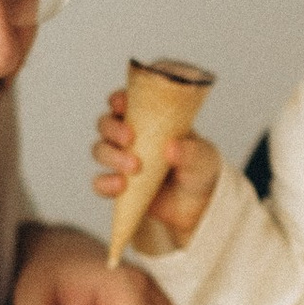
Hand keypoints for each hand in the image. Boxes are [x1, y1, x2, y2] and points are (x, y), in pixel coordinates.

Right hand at [92, 92, 221, 254]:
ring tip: (134, 167)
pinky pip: (100, 183)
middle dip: (112, 129)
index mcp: (148, 119)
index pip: (124, 102)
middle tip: (130, 139)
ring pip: (100, 150)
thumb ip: (191, 152)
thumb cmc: (199, 169)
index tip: (121, 104)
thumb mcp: (203, 158)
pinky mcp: (117, 186)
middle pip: (105, 124)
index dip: (117, 99)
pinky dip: (105, 183)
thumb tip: (171, 148)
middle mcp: (130, 136)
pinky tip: (120, 186)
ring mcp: (121, 161)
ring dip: (111, 156)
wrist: (198, 205)